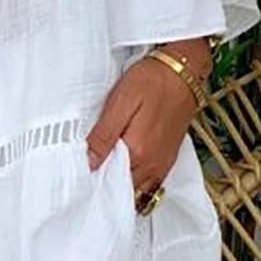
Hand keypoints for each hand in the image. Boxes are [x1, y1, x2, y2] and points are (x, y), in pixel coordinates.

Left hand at [86, 37, 211, 194]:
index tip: (76, 173)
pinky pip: (148, 181)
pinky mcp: (167, 158)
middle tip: (84, 170)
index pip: (108, 183)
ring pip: (135, 188)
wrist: (184, 71)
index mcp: (138, 153)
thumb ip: (104, 135)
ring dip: (119, 183)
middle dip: (103, 184)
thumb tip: (88, 164)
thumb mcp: (120, 102)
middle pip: (122, 189)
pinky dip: (133, 179)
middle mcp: (152, 165)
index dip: (91, 181)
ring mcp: (161, 164)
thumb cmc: (151, 81)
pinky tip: (122, 163)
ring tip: (102, 166)